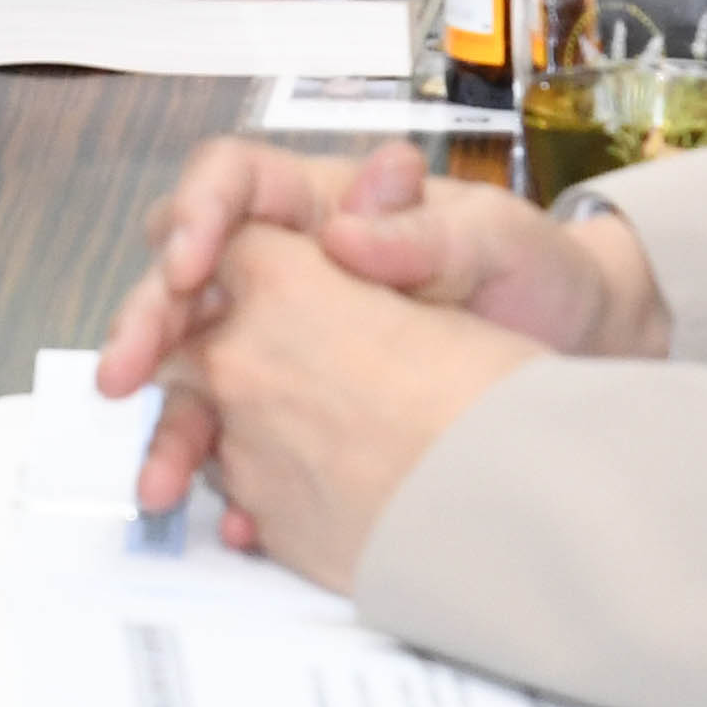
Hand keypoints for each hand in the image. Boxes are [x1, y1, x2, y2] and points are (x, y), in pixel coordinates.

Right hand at [96, 141, 661, 528]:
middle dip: (145, 324)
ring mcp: (289, 344)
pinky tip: (238, 521)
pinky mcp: (303, 414)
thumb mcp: (495, 239)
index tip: (187, 263)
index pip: (230, 184)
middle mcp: (289, 269)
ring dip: (173, 424)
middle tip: (123, 374)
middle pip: (186, 280)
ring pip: (201, 372)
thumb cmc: (535, 271)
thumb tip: (347, 231)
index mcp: (322, 204)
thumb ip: (425, 232)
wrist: (583, 352)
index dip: (193, 214)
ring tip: (160, 480)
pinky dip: (232, 484)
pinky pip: (245, 442)